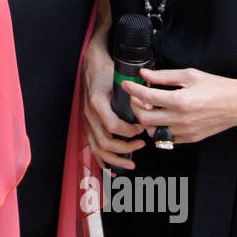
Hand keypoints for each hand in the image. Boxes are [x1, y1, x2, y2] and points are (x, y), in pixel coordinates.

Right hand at [80, 41, 144, 169]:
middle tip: (141, 144)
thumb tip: (149, 108)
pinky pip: (93, 148)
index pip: (112, 125)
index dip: (129, 131)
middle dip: (125, 148)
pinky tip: (113, 169)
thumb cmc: (107, 73)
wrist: (91, 67)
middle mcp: (89, 115)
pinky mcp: (88, 126)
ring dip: (115, 159)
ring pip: (97, 148)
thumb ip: (134, 93)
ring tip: (131, 163)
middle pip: (104, 141)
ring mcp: (87, 122)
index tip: (142, 128)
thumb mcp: (121, 79)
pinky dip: (103, 160)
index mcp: (97, 102)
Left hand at [120, 67, 236, 145]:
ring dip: (146, 121)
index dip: (132, 90)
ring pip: (153, 131)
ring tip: (149, 108)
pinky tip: (162, 118)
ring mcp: (185, 131)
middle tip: (137, 98)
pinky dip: (159, 129)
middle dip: (135, 107)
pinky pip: (166, 138)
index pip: (146, 97)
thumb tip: (145, 74)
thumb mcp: (190, 75)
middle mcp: (181, 119)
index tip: (126, 84)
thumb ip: (164, 76)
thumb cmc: (218, 87)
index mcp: (180, 101)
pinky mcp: (190, 138)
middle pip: (144, 118)